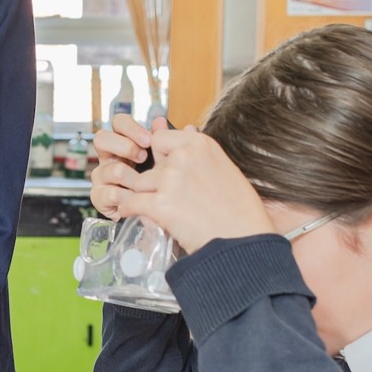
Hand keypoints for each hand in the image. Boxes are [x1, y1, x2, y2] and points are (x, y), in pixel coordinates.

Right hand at [89, 114, 166, 219]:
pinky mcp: (98, 196)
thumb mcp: (164, 158)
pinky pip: (109, 193)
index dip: (130, 128)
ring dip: (131, 177)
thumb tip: (161, 121)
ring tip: (146, 185)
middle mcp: (108, 156)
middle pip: (101, 138)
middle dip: (124, 147)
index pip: (118, 123)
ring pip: (109, 169)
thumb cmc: (158, 181)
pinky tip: (138, 199)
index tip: (148, 140)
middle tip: (142, 158)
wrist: (155, 213)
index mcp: (123, 142)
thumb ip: (163, 140)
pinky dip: (127, 197)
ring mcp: (101, 176)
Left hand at [100, 127, 274, 253]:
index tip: (168, 171)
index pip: (159, 139)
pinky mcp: (161, 204)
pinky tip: (133, 214)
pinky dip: (129, 210)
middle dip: (155, 183)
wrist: (242, 241)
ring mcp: (171, 179)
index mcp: (201, 144)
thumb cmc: (239, 210)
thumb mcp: (223, 169)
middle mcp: (184, 157)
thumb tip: (186, 129)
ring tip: (163, 212)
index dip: (160, 157)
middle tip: (175, 201)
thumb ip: (199, 153)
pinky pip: (131, 203)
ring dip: (145, 198)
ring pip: (139, 185)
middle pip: (150, 166)